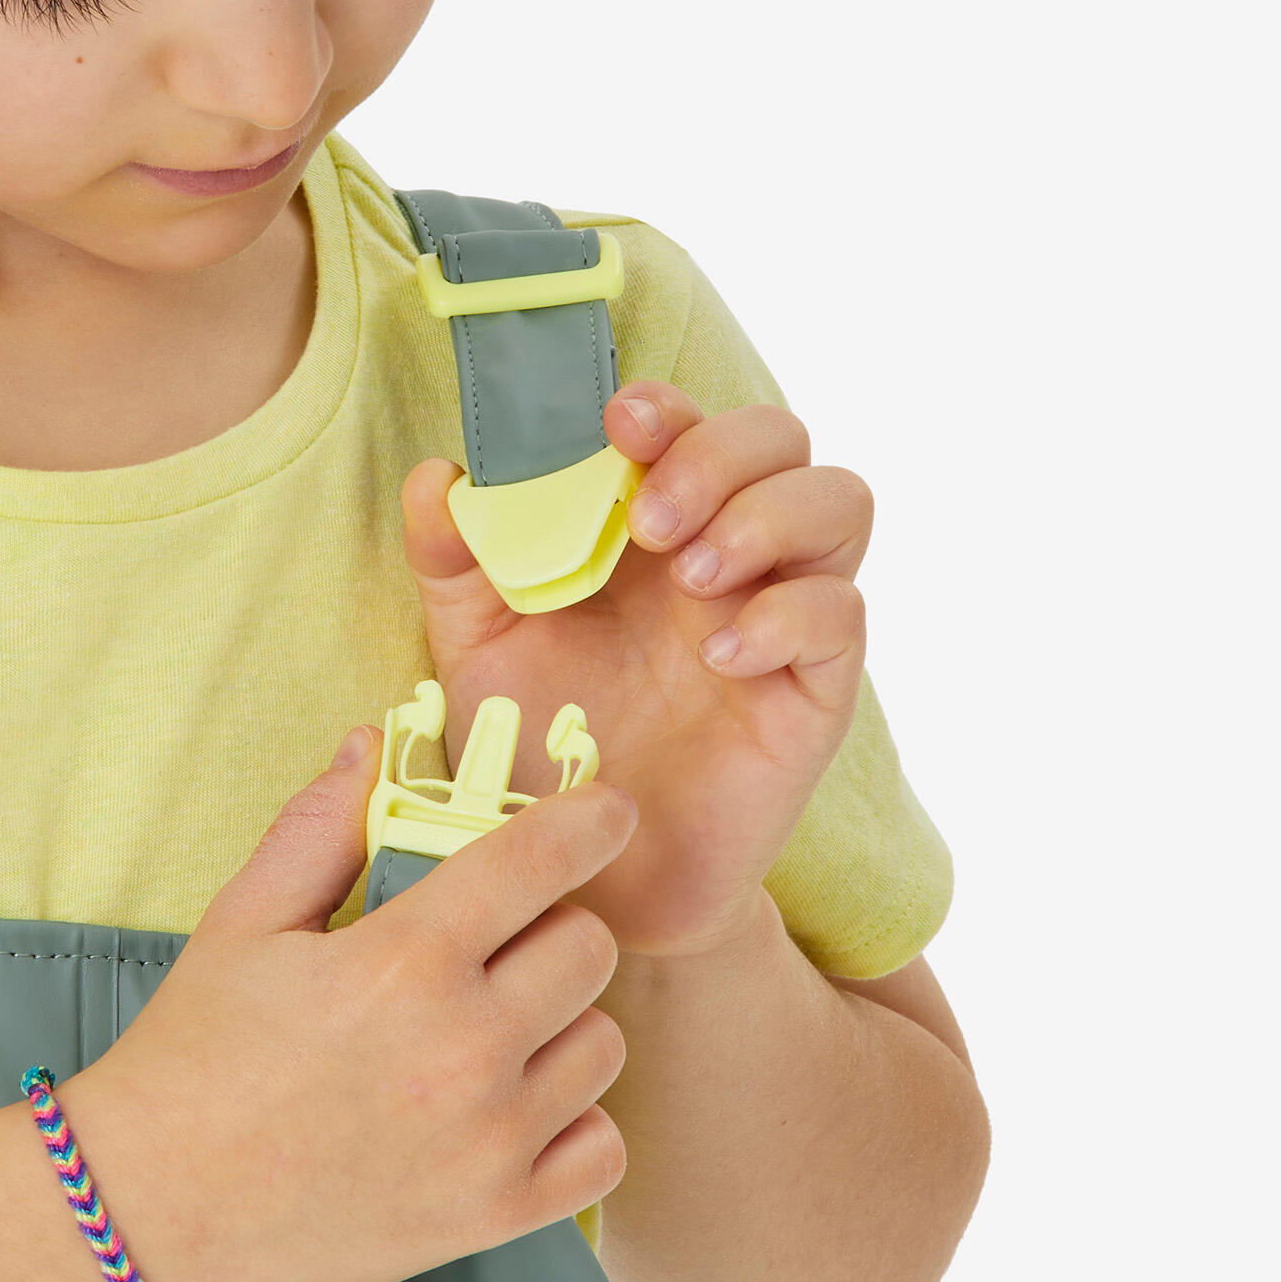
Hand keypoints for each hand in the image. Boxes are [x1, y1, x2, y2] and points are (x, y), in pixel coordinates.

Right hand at [61, 733, 636, 1281]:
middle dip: (550, 926)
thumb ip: (318, 828)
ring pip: (602, 1044)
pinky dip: (572, 1122)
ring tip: (489, 1029)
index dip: (588, 823)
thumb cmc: (195, 1055)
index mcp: (403, 960)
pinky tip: (510, 1106)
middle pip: (588, 947)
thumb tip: (367, 745)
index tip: (607, 814)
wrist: (158, 1204)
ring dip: (560, 1023)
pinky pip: (603, 1149)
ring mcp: (488, 1139)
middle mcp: (463, 1047)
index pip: (538, 862)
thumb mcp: (243, 922)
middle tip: (496, 941)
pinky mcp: (496, 1214)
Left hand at [401, 384, 871, 958]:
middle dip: (719, 455)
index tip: (616, 424)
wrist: (588, 876)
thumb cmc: (538, 749)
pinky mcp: (814, 694)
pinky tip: (720, 656)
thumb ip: (453, 563)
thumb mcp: (474, 650)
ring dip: (766, 516)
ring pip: (839, 503)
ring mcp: (778, 618)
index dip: (666, 405)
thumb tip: (437, 476)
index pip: (689, 423)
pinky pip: (843, 616)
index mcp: (647, 527)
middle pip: (780, 440)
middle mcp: (725, 555)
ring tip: (690, 576)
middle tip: (648, 523)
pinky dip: (789, 615)